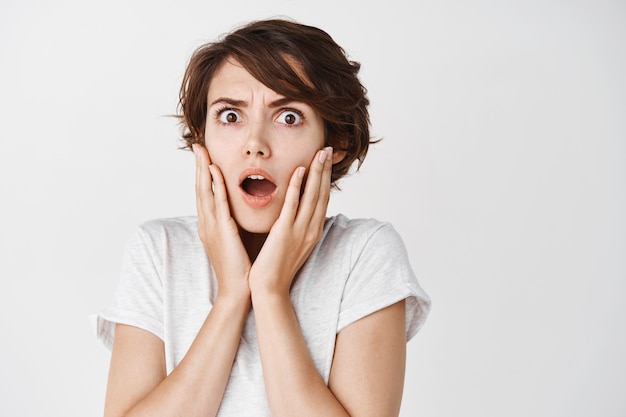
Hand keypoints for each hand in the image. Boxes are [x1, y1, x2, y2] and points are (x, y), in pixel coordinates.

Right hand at [193, 144, 250, 301]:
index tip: (204, 155)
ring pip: (205, 192)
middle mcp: (207, 223)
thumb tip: (245, 207)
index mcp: (210, 225)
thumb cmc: (240, 266)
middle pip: (200, 188)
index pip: (205, 193)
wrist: (238, 289)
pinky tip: (215, 172)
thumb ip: (236, 221)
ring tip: (202, 151)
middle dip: (199, 166)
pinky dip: (215, 186)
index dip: (204, 173)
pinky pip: (218, 204)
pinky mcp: (222, 231)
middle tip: (198, 145)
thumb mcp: (236, 238)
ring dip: (203, 170)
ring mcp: (212, 226)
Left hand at [249, 146, 332, 296]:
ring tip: (320, 153)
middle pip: (322, 194)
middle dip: (325, 170)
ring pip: (312, 196)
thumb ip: (295, 226)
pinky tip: (299, 171)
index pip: (322, 199)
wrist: (270, 289)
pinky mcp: (285, 232)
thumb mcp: (292, 243)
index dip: (325, 178)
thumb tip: (294, 212)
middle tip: (328, 148)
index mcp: (312, 231)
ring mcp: (300, 231)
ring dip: (316, 172)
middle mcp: (311, 229)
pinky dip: (297, 187)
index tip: (326, 160)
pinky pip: (293, 205)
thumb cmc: (277, 267)